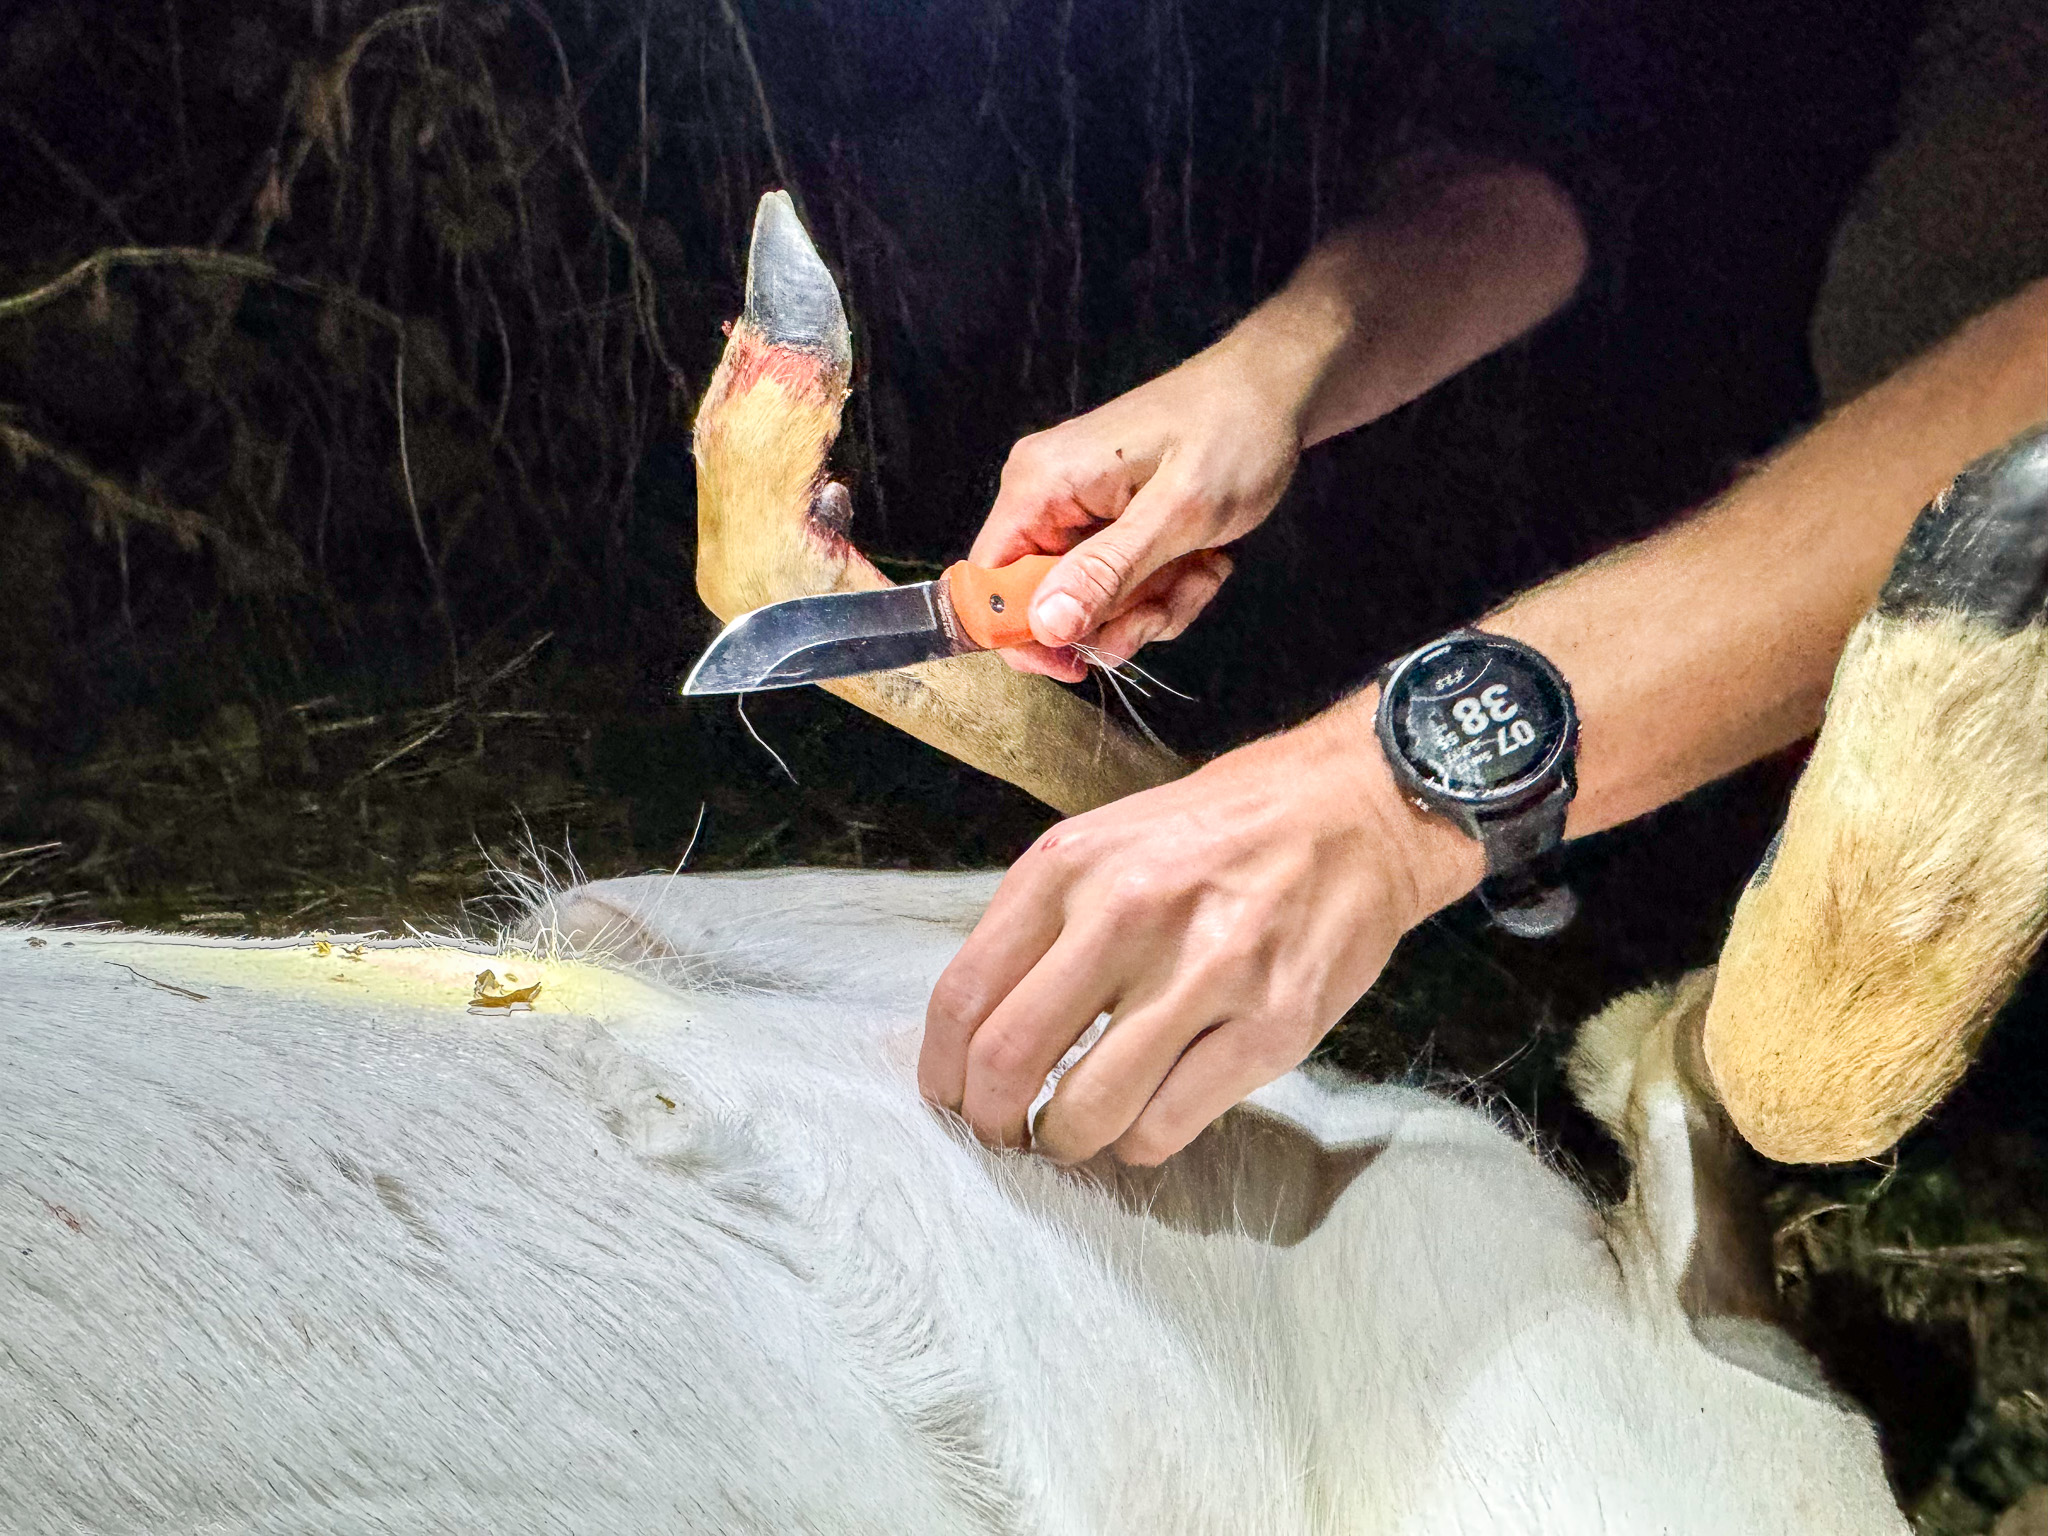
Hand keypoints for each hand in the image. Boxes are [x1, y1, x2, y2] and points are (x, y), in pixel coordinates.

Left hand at [918, 694, 1484, 1163]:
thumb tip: (979, 1026)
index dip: (941, 1069)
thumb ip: (1043, 922)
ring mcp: (1204, 973)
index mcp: (1070, 866)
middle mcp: (1128, 914)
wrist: (1354, 810)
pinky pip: (1168, 1124)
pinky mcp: (1271, 1025)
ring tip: (1074, 1134)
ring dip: (1066, 1141)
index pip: (965, 993)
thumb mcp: (1108, 841)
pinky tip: (1144, 1123)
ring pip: (1088, 1108)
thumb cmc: (1219, 832)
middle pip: (1010, 1058)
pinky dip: (1141, 1143)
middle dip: (991, 1121)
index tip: (948, 1097)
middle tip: (1002, 1135)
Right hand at [972, 336, 1310, 682]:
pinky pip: (1120, 589)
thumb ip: (1109, 571)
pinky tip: (1203, 557)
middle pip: (1047, 606)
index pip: (987, 585)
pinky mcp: (1107, 524)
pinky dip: (1166, 589)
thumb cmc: (1234, 431)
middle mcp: (1045, 497)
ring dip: (1154, 605)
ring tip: (1202, 565)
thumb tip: (1045, 624)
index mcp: (1041, 484)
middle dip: (1118, 618)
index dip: (1023, 638)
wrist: (1275, 392)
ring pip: (1092, 606)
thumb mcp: (1180, 511)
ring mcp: (1076, 512)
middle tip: (1176, 593)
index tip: (1081, 662)